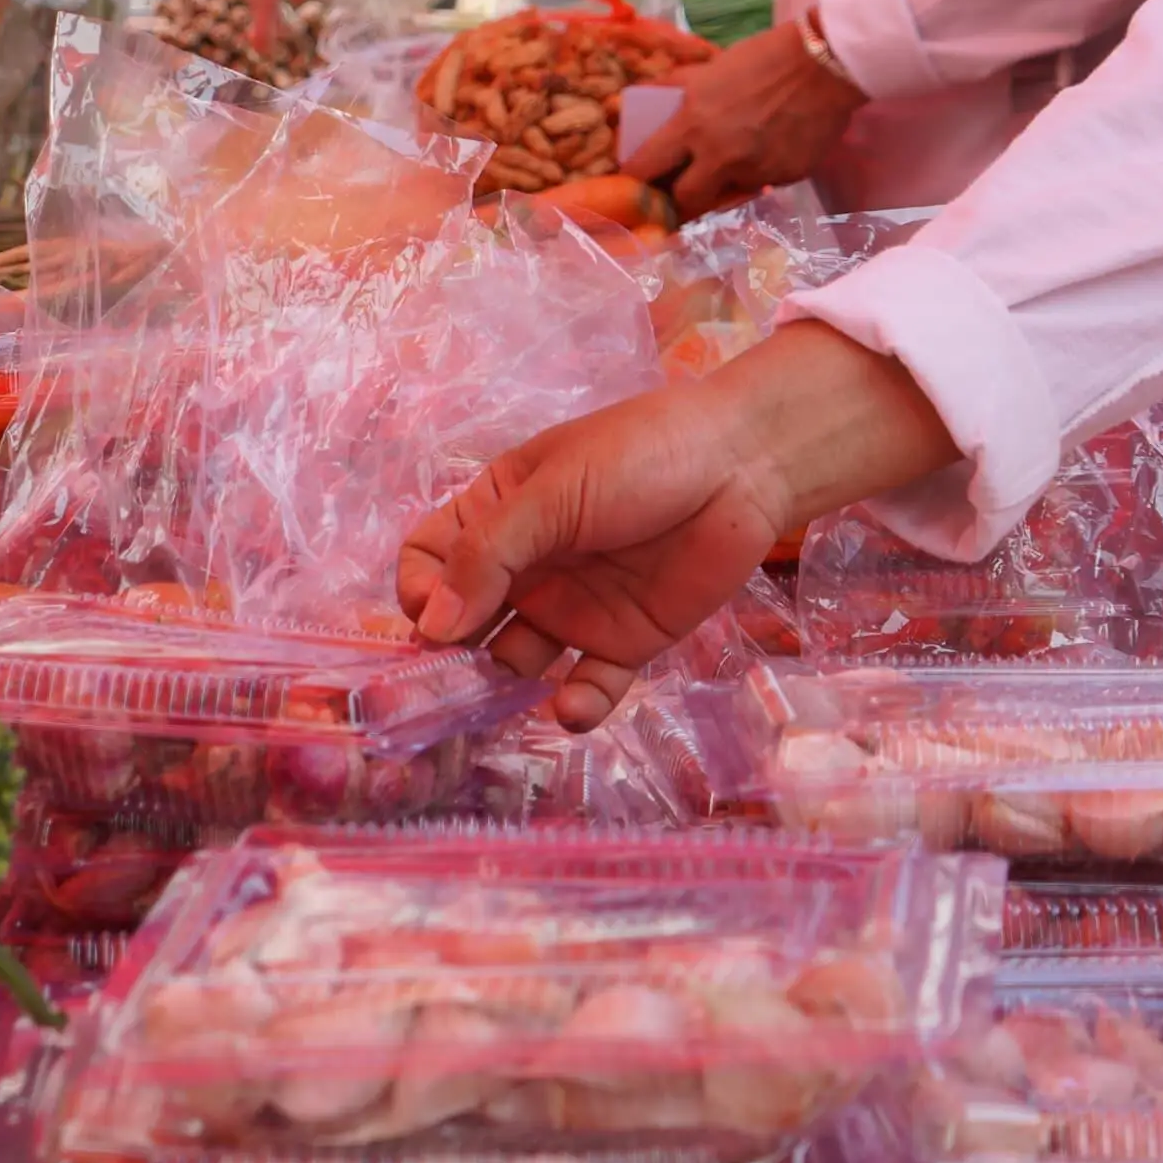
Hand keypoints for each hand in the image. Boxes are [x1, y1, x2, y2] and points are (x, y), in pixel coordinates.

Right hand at [403, 323, 950, 725]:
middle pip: (463, 620)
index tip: (428, 617)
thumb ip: (490, 555)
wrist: (743, 464)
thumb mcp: (553, 491)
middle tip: (447, 682)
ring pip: (515, 661)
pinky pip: (586, 686)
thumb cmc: (639, 455)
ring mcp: (571, 608)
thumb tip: (429, 625)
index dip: (418, 589)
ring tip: (512, 682)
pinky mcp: (623, 643)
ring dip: (504, 681)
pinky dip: (574, 705)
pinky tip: (570, 707)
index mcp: (496, 512)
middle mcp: (526, 567)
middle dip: (448, 653)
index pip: (429, 559)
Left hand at [632, 21, 862, 210]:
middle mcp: (718, 155)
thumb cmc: (761, 59)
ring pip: (726, 195)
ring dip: (722, 186)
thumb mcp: (708, 68)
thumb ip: (673, 88)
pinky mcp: (784, 178)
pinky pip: (762, 185)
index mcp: (691, 124)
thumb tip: (636, 98)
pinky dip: (759, 174)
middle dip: (679, 200)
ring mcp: (754, 171)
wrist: (823, 65)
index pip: (644, 168)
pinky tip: (769, 151)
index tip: (636, 183)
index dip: (635, 180)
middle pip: (684, 200)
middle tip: (682, 190)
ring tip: (731, 165)